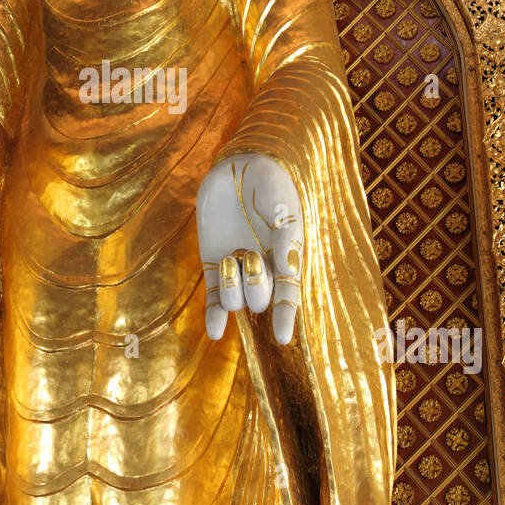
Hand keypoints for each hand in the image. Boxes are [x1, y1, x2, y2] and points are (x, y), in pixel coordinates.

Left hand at [195, 153, 302, 345]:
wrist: (239, 166)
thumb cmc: (270, 186)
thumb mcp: (284, 213)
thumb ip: (286, 245)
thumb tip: (290, 276)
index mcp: (287, 258)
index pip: (288, 296)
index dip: (285, 316)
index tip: (281, 337)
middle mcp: (264, 268)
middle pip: (260, 301)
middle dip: (256, 287)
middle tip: (252, 256)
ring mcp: (237, 268)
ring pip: (236, 302)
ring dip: (234, 288)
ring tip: (234, 257)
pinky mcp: (213, 263)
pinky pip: (214, 298)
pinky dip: (214, 316)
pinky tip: (216, 332)